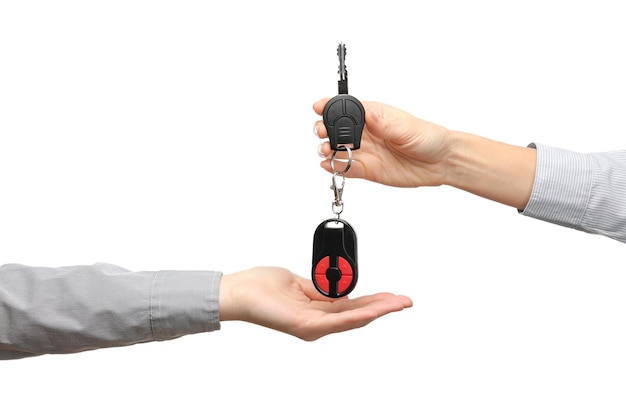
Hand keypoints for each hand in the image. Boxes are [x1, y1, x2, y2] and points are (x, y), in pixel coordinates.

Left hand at [218, 267, 411, 340]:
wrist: (238, 291)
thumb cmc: (261, 287)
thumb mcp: (298, 283)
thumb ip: (320, 288)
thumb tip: (341, 289)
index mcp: (316, 311)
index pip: (352, 306)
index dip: (374, 300)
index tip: (393, 295)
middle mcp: (317, 322)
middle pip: (357, 314)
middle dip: (384, 306)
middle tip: (406, 301)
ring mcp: (312, 326)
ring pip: (353, 318)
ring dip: (378, 310)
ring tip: (399, 304)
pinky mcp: (306, 326)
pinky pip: (338, 320)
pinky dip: (359, 315)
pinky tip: (375, 310)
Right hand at [313, 98, 452, 187]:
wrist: (441, 162)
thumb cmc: (428, 138)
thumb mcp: (406, 127)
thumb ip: (383, 124)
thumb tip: (367, 115)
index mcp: (373, 115)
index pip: (346, 108)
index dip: (330, 106)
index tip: (318, 107)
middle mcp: (366, 133)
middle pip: (336, 129)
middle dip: (324, 129)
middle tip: (322, 133)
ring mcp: (365, 151)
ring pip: (337, 149)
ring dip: (327, 150)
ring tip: (327, 151)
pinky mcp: (367, 170)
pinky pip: (346, 168)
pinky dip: (335, 168)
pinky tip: (330, 166)